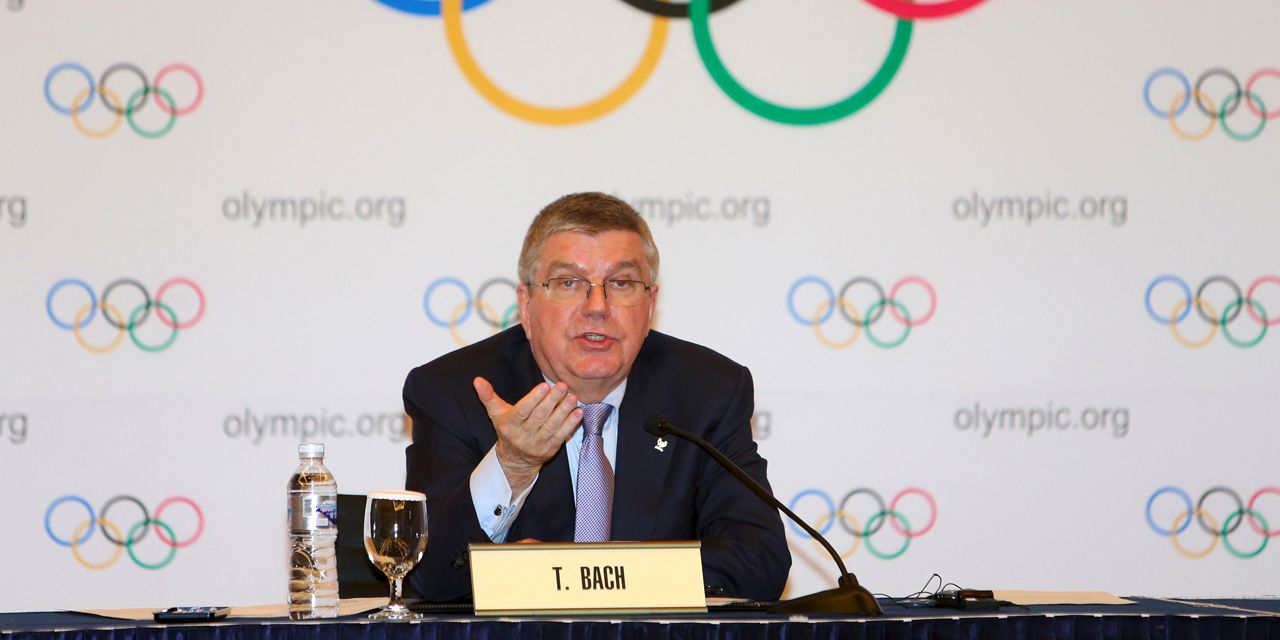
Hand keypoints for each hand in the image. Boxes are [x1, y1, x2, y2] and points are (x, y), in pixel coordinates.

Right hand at [474, 377, 581, 493]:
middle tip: (562, 386)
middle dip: (552, 401)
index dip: (534, 399)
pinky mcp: (550, 449)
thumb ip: (488, 396)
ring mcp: (538, 444)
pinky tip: (578, 412)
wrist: (515, 460)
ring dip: (564, 411)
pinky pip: (561, 436)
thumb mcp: (496, 413)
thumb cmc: (507, 429)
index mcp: (510, 425)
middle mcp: (523, 435)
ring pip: (552, 426)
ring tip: (572, 397)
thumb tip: (476, 380)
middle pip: (539, 417)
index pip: (522, 411)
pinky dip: (570, 424)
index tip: (544, 386)